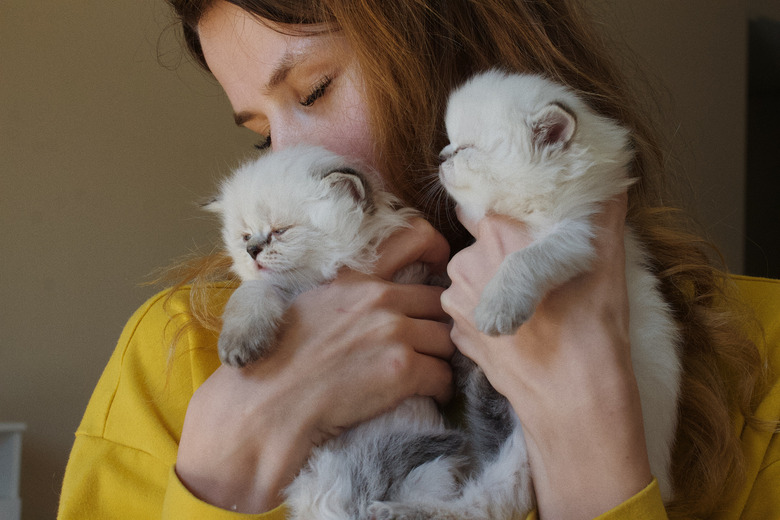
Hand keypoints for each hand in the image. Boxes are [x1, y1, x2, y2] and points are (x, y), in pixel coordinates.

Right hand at [177, 217, 454, 512]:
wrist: (267, 403)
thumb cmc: (280, 360)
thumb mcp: (310, 303)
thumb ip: (348, 291)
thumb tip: (378, 294)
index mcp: (355, 277)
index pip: (416, 239)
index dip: (438, 254)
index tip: (440, 271)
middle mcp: (378, 297)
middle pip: (438, 303)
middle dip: (435, 323)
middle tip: (426, 345)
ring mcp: (392, 332)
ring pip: (445, 340)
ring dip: (438, 358)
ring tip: (422, 374)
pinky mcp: (402, 369)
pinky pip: (444, 376)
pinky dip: (438, 388)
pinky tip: (423, 394)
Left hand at [441, 195, 652, 518]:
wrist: (572, 399)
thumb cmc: (591, 328)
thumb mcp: (606, 261)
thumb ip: (601, 211)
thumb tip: (607, 180)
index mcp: (498, 234)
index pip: (488, 204)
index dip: (509, 215)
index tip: (528, 230)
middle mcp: (467, 262)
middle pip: (481, 242)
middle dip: (506, 252)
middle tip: (539, 274)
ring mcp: (457, 301)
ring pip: (473, 276)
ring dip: (494, 283)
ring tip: (531, 305)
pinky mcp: (458, 332)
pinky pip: (471, 308)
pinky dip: (489, 312)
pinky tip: (518, 327)